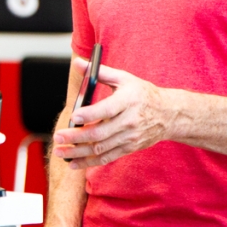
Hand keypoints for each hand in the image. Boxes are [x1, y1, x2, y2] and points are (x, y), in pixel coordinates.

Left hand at [52, 58, 173, 168]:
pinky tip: (74, 163)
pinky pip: (107, 158)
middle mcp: (129, 121)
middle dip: (76, 137)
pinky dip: (90, 162)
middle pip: (100, 133)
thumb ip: (101, 72)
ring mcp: (129, 137)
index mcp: (128, 101)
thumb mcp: (125, 78)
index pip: (107, 109)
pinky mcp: (129, 148)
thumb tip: (78, 63)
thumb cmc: (143, 93)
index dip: (89, 114)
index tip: (73, 116)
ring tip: (60, 151)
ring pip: (101, 148)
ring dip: (78, 152)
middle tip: (58, 136)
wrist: (169, 114)